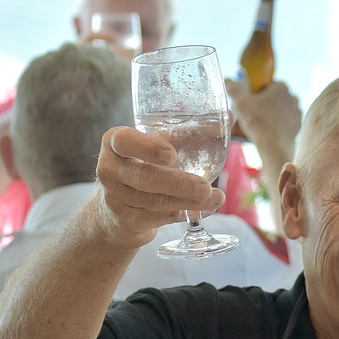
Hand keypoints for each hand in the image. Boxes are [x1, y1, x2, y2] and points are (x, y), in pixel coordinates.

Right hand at [94, 126, 225, 249]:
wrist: (114, 210)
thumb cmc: (142, 165)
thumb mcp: (153, 147)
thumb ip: (186, 132)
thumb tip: (229, 117)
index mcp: (115, 143)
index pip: (125, 141)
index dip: (148, 148)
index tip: (172, 154)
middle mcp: (110, 169)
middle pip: (145, 178)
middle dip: (179, 184)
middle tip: (206, 187)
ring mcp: (116, 198)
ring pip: (156, 201)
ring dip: (189, 202)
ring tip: (216, 198)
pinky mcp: (128, 221)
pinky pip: (160, 218)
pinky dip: (186, 213)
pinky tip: (205, 209)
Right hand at [224, 79, 299, 172]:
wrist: (273, 146)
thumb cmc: (258, 122)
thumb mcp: (241, 102)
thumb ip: (234, 88)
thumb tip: (228, 81)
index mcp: (281, 87)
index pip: (268, 84)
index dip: (258, 91)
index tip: (251, 100)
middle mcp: (293, 97)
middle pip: (276, 96)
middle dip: (266, 102)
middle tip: (254, 112)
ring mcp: (297, 112)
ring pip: (282, 109)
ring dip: (273, 113)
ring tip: (261, 123)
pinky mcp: (298, 126)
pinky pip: (286, 121)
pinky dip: (279, 124)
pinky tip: (269, 130)